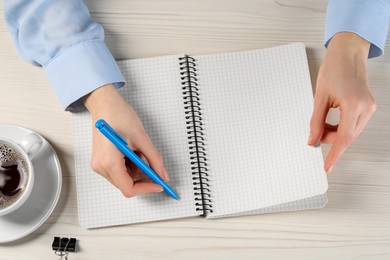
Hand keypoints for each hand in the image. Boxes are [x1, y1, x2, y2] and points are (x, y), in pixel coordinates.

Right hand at [83, 84, 168, 196]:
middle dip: (142, 177)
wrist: (104, 103)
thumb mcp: (142, 138)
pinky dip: (129, 164)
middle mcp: (100, 166)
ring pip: (124, 178)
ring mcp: (99, 164)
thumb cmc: (119, 115)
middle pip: (126, 185)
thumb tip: (163, 175)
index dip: (146, 188)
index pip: (129, 188)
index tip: (159, 184)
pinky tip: (131, 149)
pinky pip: (119, 170)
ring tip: (137, 149)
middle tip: (154, 166)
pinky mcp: (100, 161)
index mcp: (109, 162)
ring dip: (136, 169)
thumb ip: (154, 159)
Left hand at [309, 32, 375, 172]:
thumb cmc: (333, 70)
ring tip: (323, 122)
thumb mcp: (319, 97)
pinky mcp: (368, 106)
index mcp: (353, 105)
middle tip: (315, 133)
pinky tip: (332, 120)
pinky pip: (354, 125)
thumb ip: (315, 121)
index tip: (327, 167)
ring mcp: (369, 107)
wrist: (347, 54)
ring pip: (351, 133)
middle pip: (347, 137)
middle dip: (330, 139)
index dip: (334, 155)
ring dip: (335, 133)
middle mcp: (366, 108)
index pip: (343, 138)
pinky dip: (341, 127)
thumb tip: (312, 141)